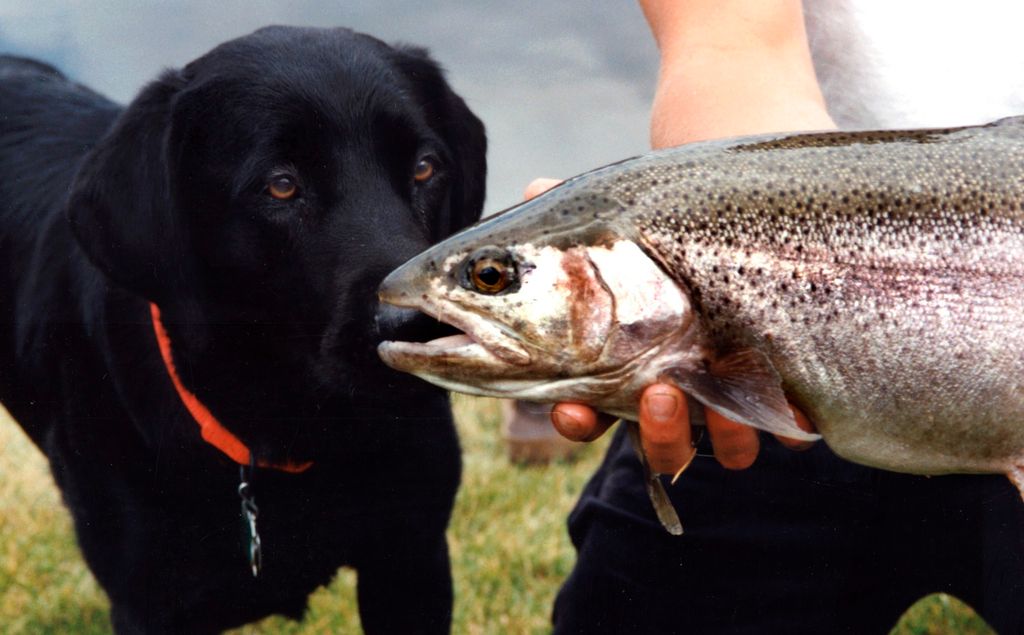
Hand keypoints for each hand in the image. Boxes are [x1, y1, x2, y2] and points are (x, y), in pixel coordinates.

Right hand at [523, 178, 817, 473]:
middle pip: (660, 442)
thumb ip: (572, 216)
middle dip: (659, 430)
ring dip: (722, 432)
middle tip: (658, 391)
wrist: (739, 222)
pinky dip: (786, 420)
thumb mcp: (618, 223)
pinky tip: (787, 395)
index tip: (572, 409)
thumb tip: (535, 190)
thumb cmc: (659, 234)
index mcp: (624, 371)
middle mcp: (679, 393)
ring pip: (726, 447)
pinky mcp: (783, 387)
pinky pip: (789, 426)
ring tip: (729, 393)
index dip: (577, 421)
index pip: (590, 414)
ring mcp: (733, 395)